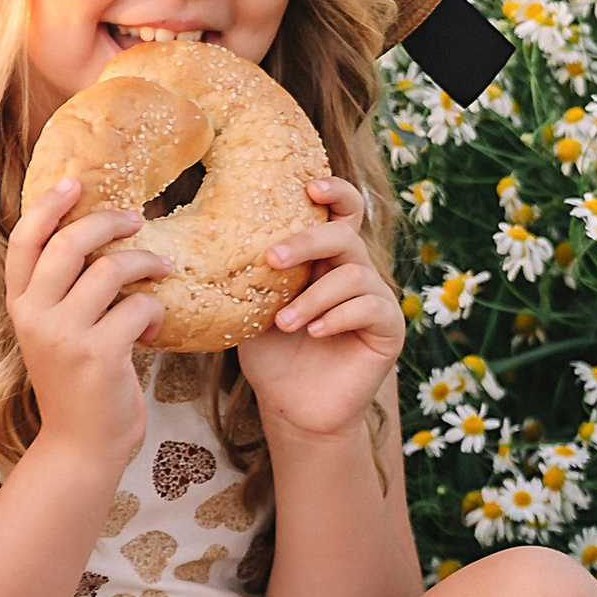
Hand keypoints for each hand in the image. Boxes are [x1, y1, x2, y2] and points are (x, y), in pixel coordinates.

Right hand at [5, 178, 169, 472]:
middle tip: (137, 219)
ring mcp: (64, 335)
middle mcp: (34, 316)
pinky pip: (138, 306)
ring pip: (111, 269)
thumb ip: (65, 291)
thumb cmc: (78, 384)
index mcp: (20, 305)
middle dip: (109, 222)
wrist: (81, 447)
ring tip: (162, 272)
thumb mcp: (56, 333)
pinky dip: (155, 310)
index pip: (24, 241)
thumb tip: (98, 236)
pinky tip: (153, 329)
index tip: (74, 182)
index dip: (48, 206)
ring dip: (146, 264)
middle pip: (69, 243)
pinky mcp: (98, 354)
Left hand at [237, 176, 406, 441]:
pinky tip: (313, 333)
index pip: (341, 212)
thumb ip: (249, 274)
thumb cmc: (272, 356)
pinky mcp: (389, 327)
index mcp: (325, 259)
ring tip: (284, 323)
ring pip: (354, 274)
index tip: (309, 187)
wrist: (293, 409)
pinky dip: (338, 316)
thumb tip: (206, 242)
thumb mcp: (252, 308)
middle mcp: (355, 270)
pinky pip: (370, 307)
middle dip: (308, 241)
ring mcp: (376, 298)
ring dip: (313, 296)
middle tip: (272, 258)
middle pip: (344, 235)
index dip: (334, 191)